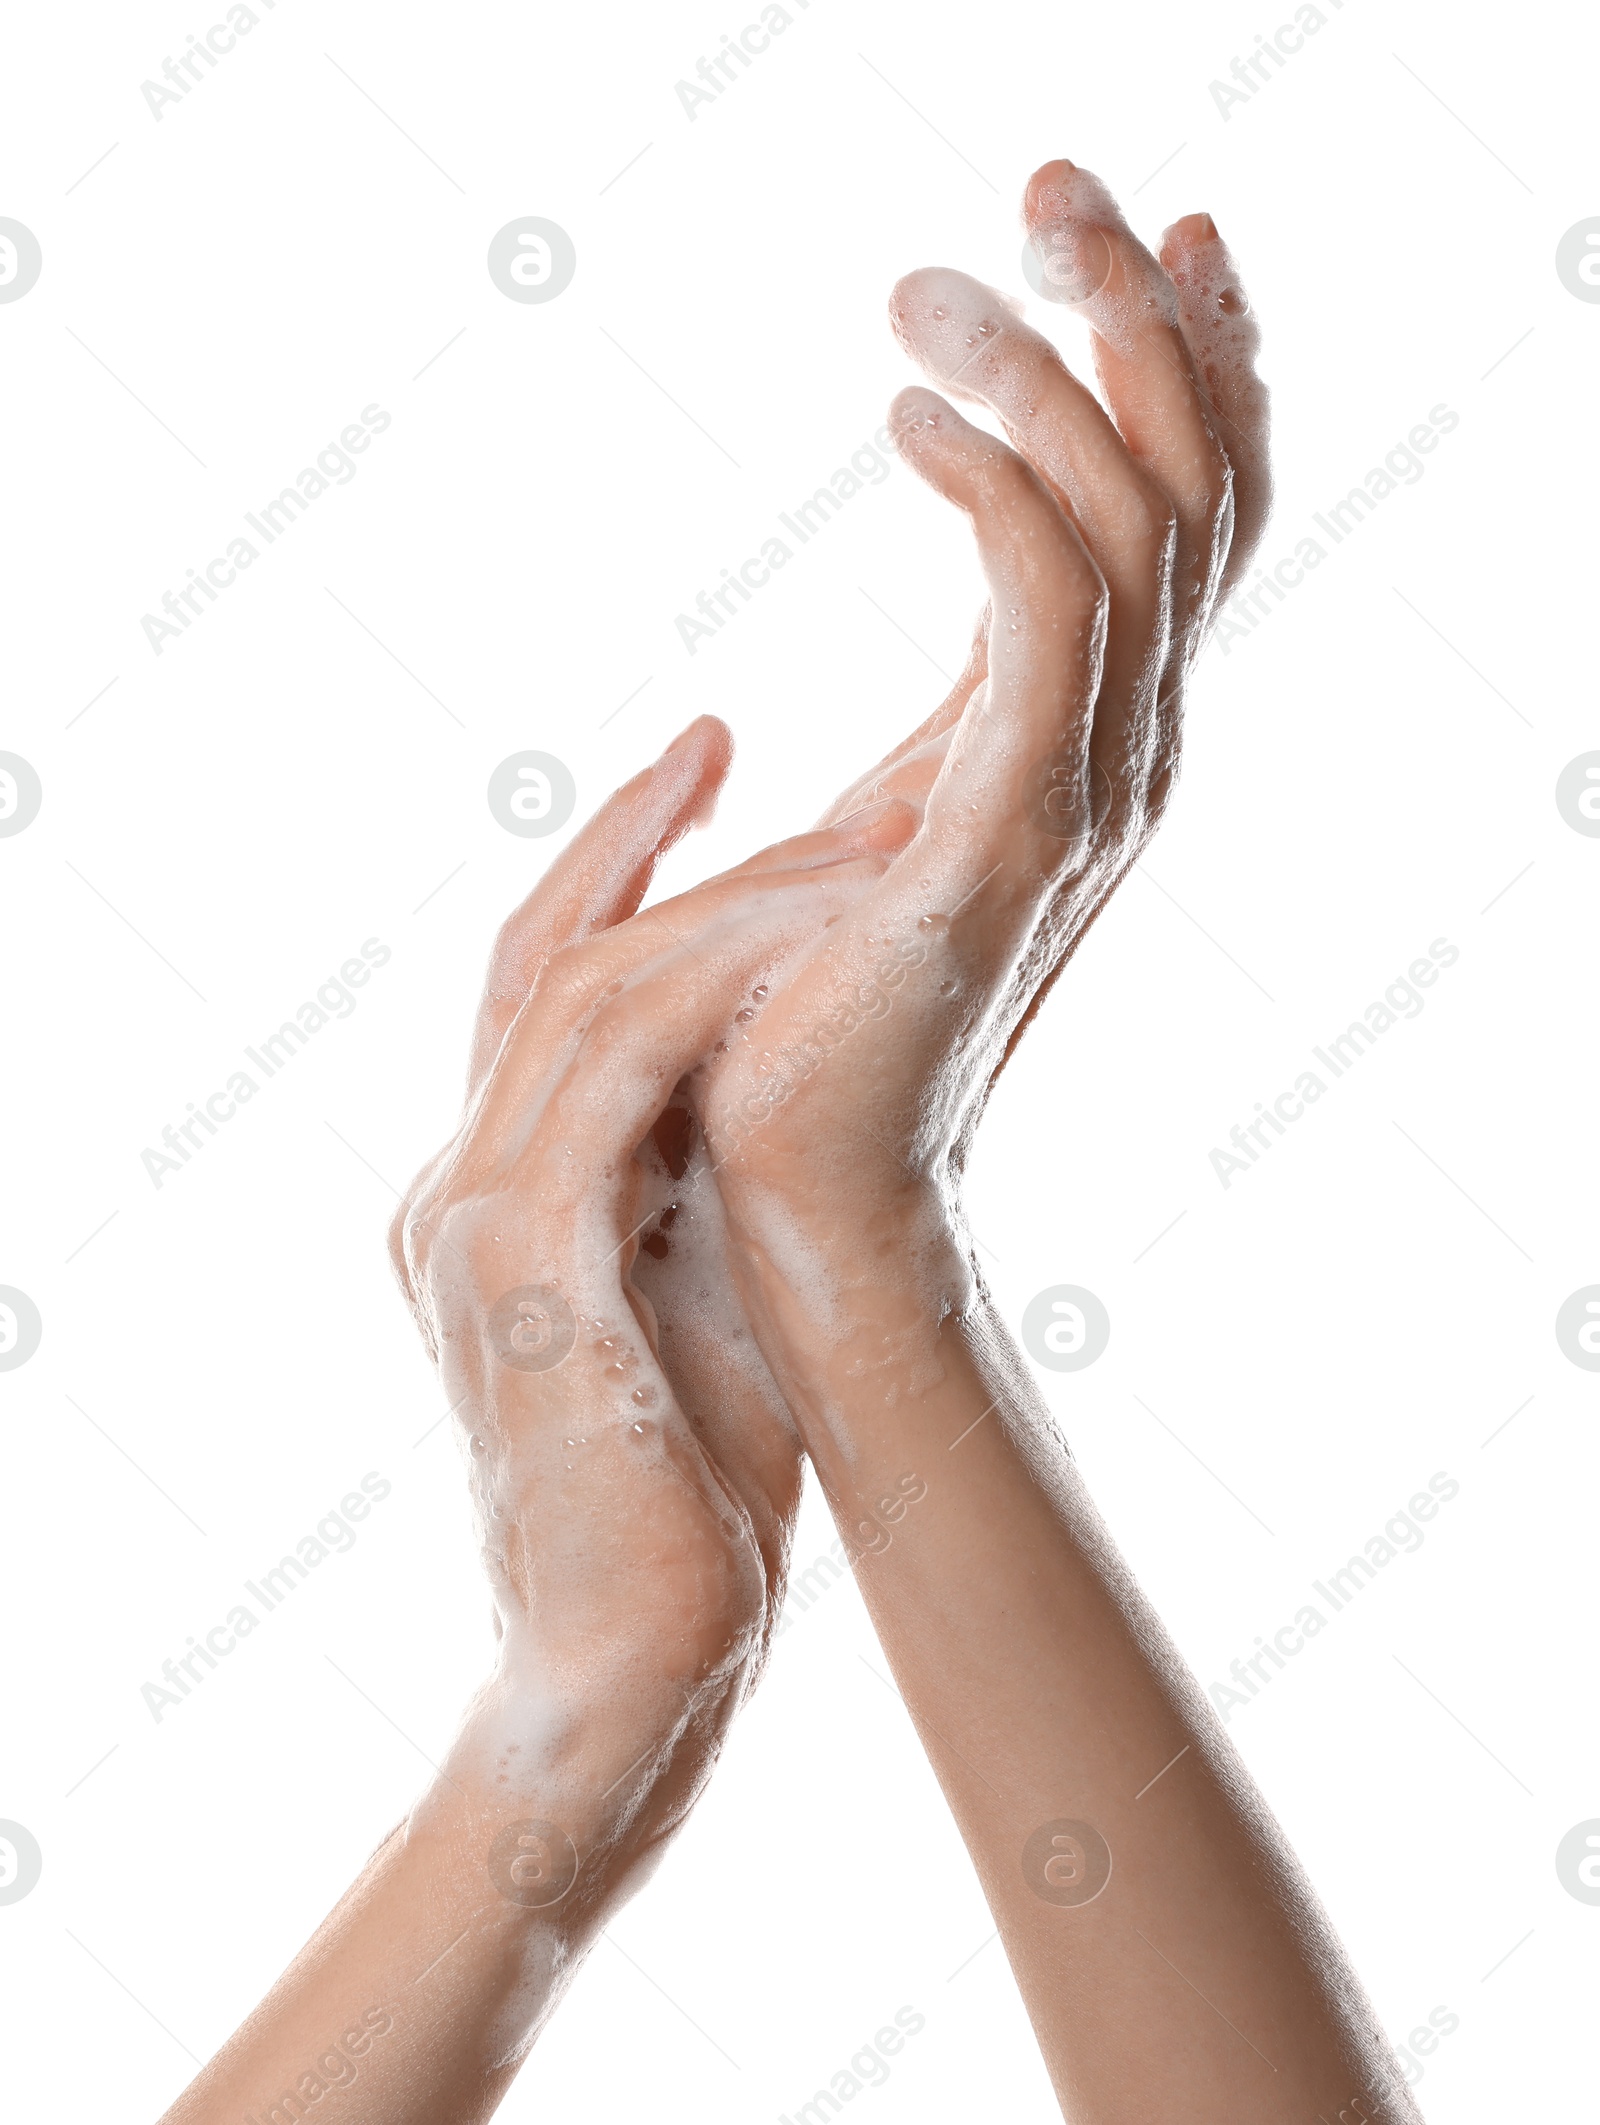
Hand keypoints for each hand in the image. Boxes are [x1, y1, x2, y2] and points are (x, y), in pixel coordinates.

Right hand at [388, 734, 906, 1894]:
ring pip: (589, 989)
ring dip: (737, 902)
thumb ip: (708, 1173)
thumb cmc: (691, 1496)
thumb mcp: (704, 1290)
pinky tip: (819, 949)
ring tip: (867, 845)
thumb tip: (795, 1065)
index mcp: (495, 1184)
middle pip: (555, 951)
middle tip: (788, 753)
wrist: (632, 1668)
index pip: (545, 976)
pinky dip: (712, 994)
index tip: (713, 750)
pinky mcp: (515, 1267)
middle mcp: (456, 1181)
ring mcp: (468, 1217)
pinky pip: (611, 1075)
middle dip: (677, 841)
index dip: (621, 852)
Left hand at [698, 163, 1269, 1318]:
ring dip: (1047, 372)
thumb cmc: (813, 1007)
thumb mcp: (898, 818)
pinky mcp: (1006, 831)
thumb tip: (938, 624)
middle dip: (1140, 310)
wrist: (795, 1182)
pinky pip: (1045, 614)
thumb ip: (955, 708)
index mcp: (1101, 742)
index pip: (1199, 515)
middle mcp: (1127, 753)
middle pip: (1198, 484)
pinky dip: (1000, 491)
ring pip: (1137, 522)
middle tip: (1048, 178)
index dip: (1203, 362)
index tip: (1164, 223)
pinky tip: (902, 419)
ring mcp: (1086, 795)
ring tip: (922, 288)